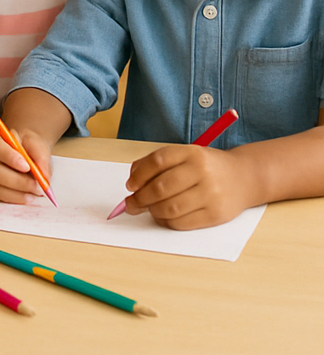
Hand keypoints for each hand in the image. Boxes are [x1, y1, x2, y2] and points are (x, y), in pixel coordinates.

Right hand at [0, 127, 50, 203]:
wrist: (23, 153)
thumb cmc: (26, 146)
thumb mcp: (36, 144)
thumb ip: (40, 157)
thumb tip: (43, 176)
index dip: (8, 156)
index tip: (27, 166)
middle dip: (16, 180)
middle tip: (36, 185)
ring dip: (16, 192)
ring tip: (34, 192)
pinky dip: (13, 198)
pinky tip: (27, 197)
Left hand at [120, 144, 249, 229]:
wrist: (244, 177)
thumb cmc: (206, 166)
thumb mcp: (185, 155)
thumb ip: (157, 163)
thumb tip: (132, 181)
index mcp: (191, 152)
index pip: (157, 161)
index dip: (138, 175)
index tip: (130, 185)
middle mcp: (202, 171)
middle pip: (161, 187)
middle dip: (140, 198)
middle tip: (131, 203)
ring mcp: (211, 194)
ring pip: (170, 208)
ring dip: (152, 211)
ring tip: (148, 209)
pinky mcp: (216, 214)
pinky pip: (183, 223)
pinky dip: (166, 222)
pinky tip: (162, 217)